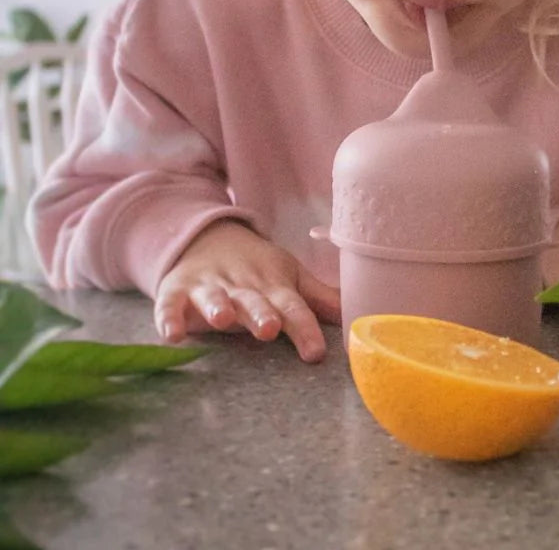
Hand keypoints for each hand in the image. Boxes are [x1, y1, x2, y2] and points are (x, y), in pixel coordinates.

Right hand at [154, 220, 340, 361]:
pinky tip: (172, 334)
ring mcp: (209, 287)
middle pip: (254, 301)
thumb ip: (317, 300)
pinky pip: (170, 305)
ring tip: (223, 320)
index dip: (305, 328)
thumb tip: (356, 314)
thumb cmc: (256, 268)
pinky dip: (168, 317)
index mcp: (274, 286)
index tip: (316, 352)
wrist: (209, 239)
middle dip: (261, 314)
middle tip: (270, 329)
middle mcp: (243, 287)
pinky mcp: (178, 291)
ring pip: (215, 297)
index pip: (293, 307)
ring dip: (218, 307)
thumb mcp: (289, 278)